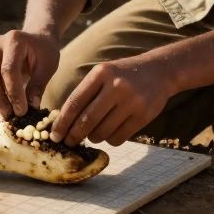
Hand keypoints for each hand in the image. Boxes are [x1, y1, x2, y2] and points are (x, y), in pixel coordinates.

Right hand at [0, 29, 60, 116]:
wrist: (36, 39)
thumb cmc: (44, 52)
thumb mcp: (48, 67)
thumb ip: (38, 86)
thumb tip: (31, 107)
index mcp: (14, 40)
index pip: (8, 70)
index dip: (14, 92)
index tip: (22, 111)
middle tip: (11, 116)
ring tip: (2, 113)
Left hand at [50, 56, 175, 146]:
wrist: (159, 71)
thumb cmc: (123, 75)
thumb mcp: (103, 74)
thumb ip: (85, 94)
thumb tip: (63, 122)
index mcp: (101, 73)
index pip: (75, 102)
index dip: (62, 122)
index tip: (54, 135)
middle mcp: (116, 86)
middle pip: (87, 120)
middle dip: (74, 135)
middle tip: (69, 142)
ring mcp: (131, 101)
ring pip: (102, 132)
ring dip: (93, 137)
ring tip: (94, 133)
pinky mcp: (143, 115)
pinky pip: (118, 138)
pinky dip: (110, 140)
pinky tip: (110, 133)